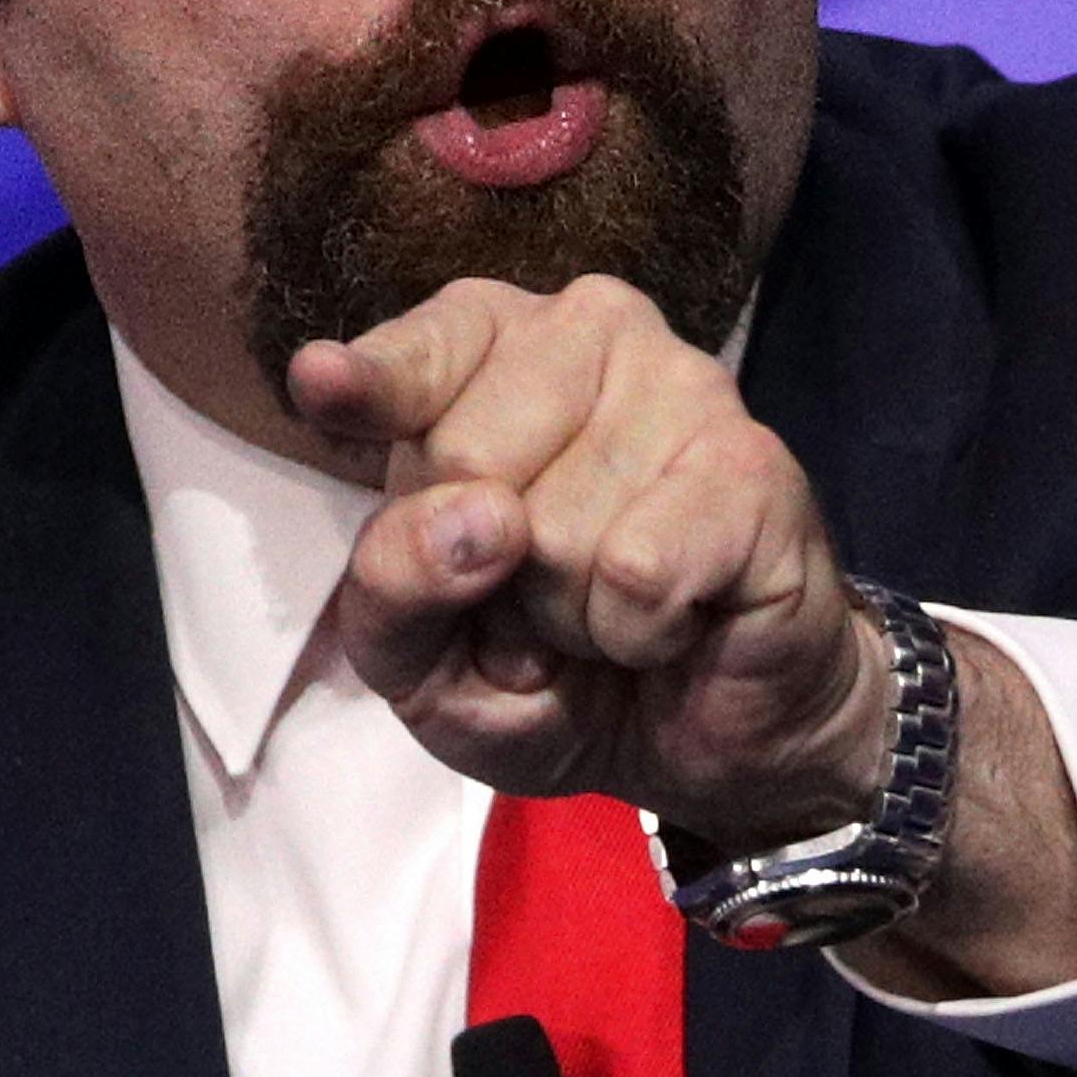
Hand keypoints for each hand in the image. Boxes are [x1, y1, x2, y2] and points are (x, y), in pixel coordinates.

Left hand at [291, 274, 886, 853]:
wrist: (705, 742)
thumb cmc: (551, 674)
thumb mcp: (419, 661)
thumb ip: (392, 586)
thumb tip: (474, 520)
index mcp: (490, 352)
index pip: (414, 352)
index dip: (370, 384)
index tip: (323, 384)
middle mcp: (589, 333)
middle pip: (464, 457)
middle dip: (489, 574)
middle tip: (542, 599)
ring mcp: (682, 384)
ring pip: (554, 528)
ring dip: (571, 616)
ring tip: (613, 612)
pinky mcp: (753, 463)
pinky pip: (638, 571)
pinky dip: (639, 631)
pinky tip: (676, 616)